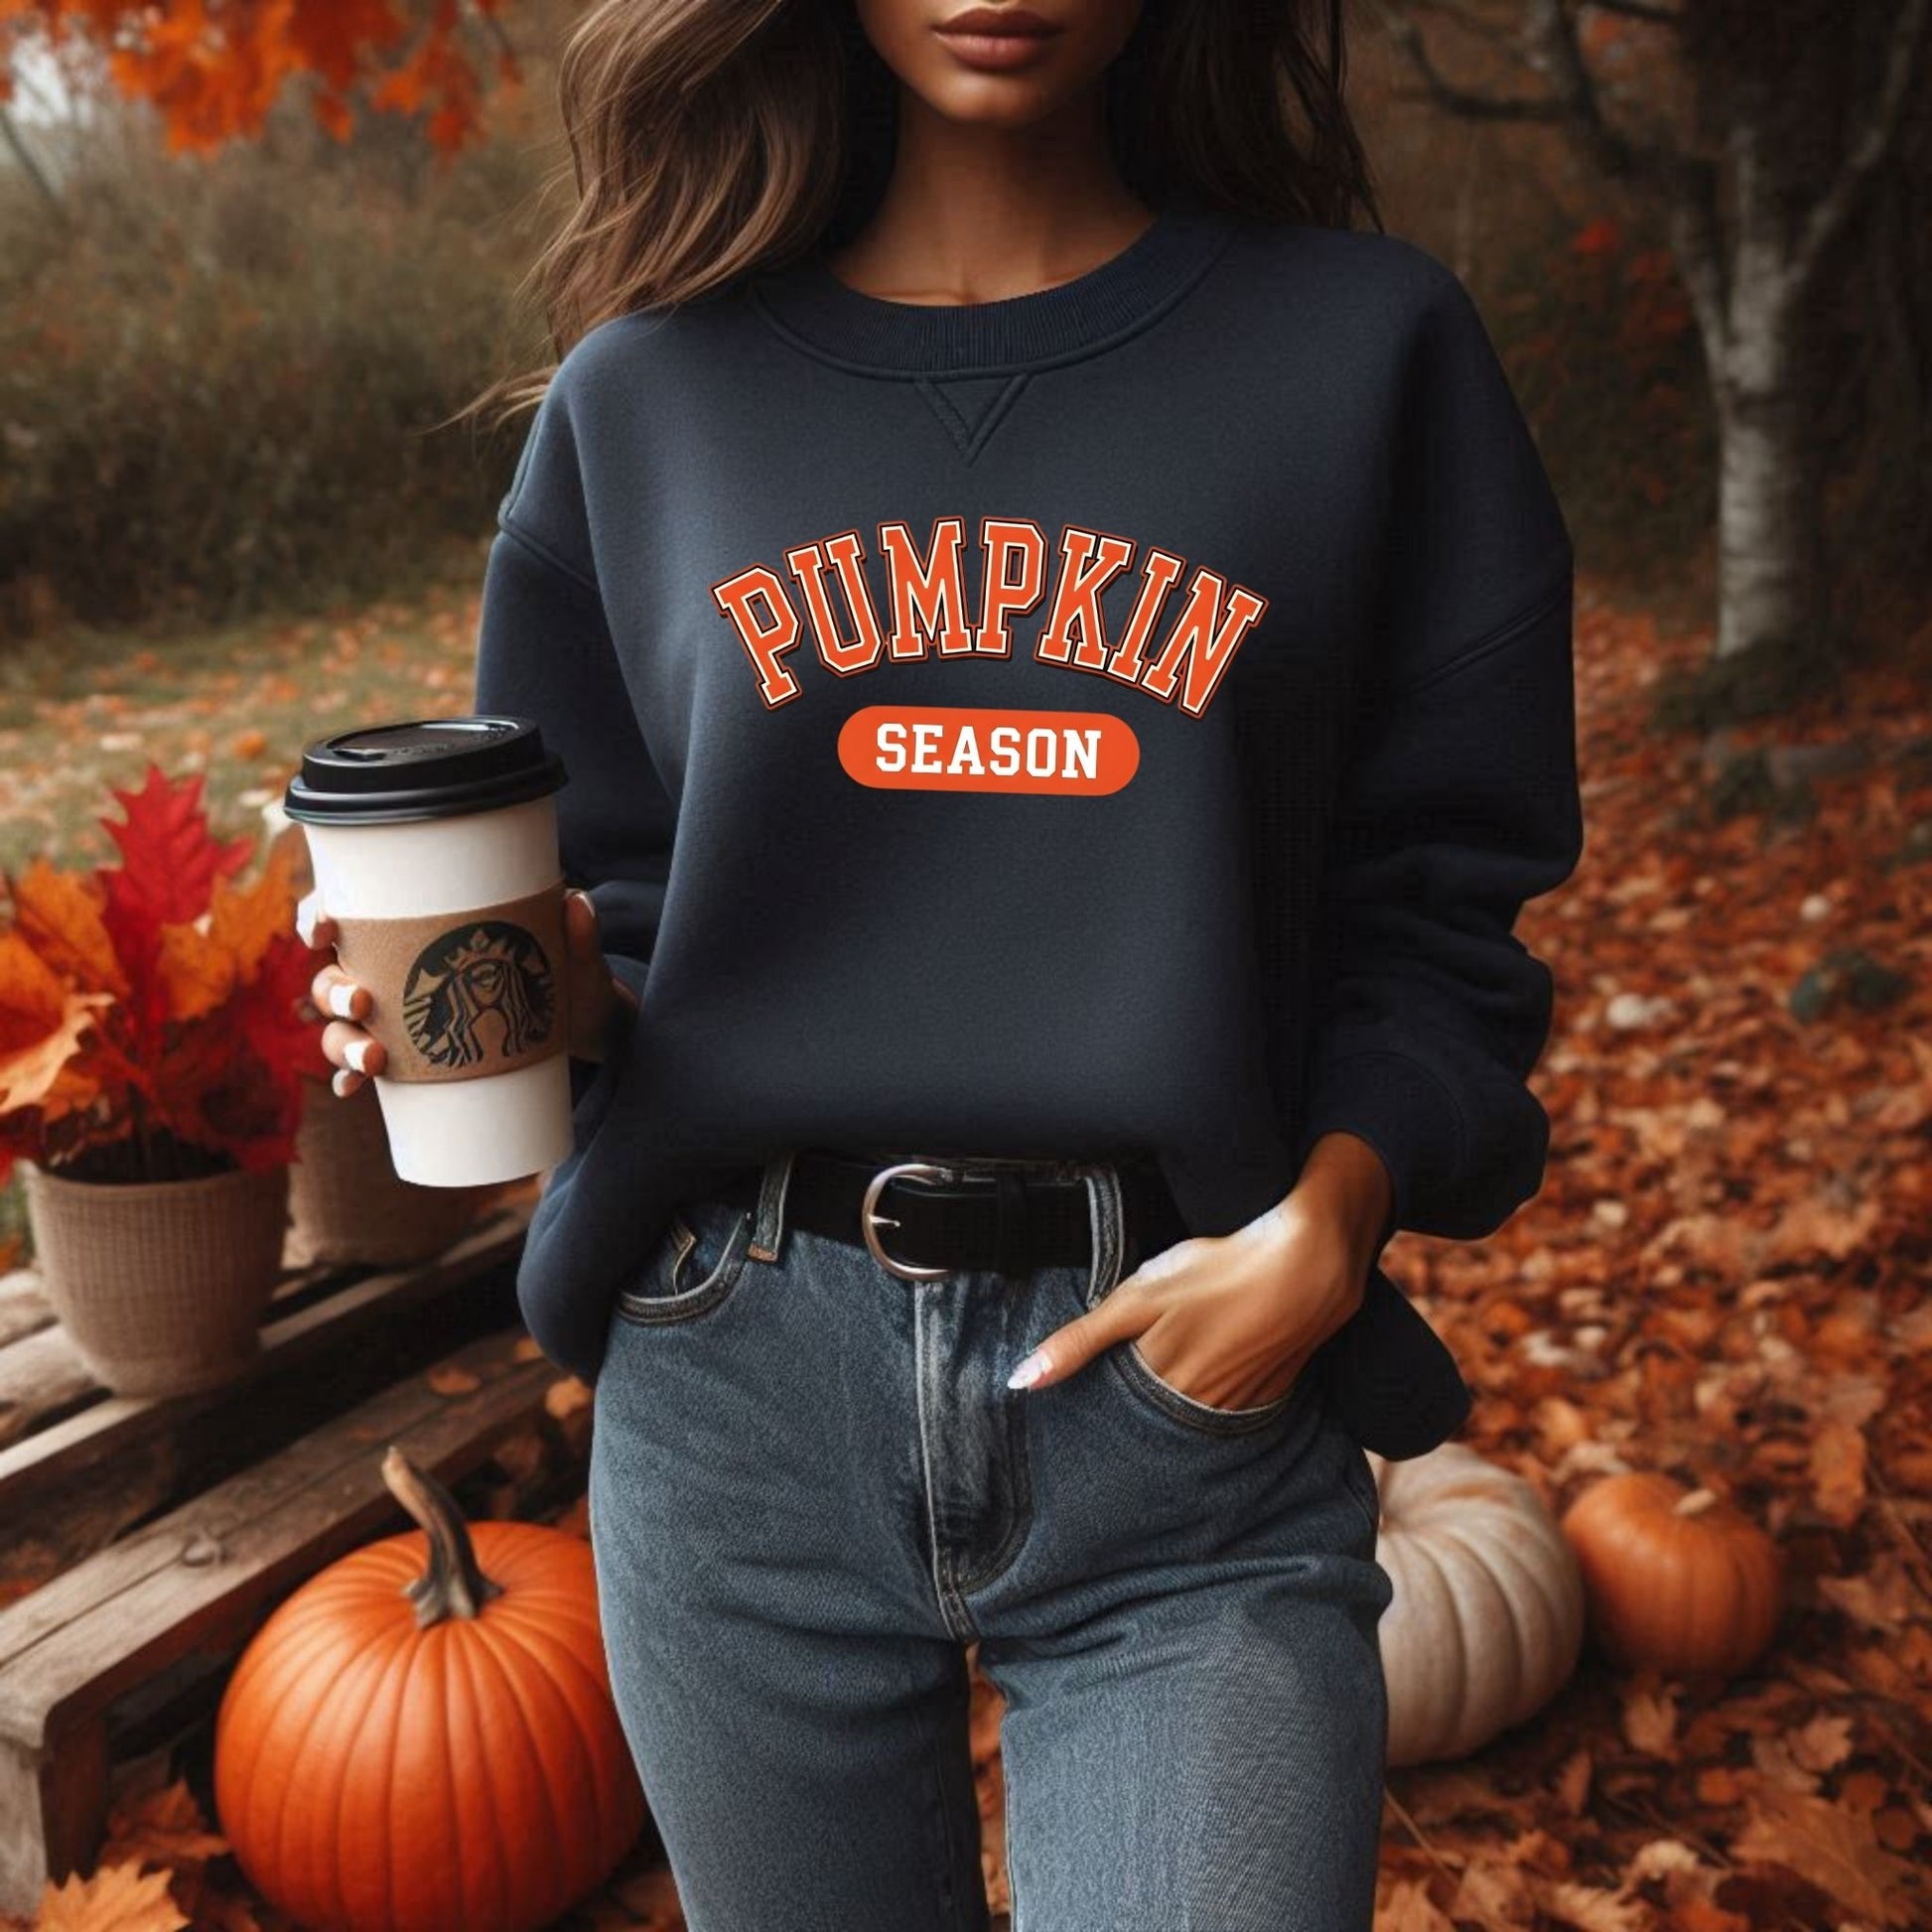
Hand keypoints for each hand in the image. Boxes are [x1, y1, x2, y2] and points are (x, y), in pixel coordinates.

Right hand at [300, 887, 635, 1097]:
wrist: (579, 1027)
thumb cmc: (566, 976)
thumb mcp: (574, 957)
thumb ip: (577, 933)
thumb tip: (577, 902)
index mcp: (415, 931)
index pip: (348, 915)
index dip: (318, 917)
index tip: (325, 927)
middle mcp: (392, 972)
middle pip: (332, 977)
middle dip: (333, 992)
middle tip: (365, 1003)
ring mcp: (396, 1019)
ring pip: (339, 1027)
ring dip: (340, 1043)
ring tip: (374, 1060)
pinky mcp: (410, 1057)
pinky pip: (362, 1070)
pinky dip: (350, 1079)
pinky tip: (352, 1090)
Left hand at [1006, 1133, 1392, 1406]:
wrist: (1306, 1267)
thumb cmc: (1218, 1272)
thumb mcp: (1138, 1297)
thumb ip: (1080, 1341)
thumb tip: (1021, 1382)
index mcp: (1156, 1383)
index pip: (1112, 1413)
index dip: (1095, 1410)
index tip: (1079, 1414)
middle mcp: (1193, 1406)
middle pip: (1150, 1422)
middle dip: (1132, 1418)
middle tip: (1123, 1403)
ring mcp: (1232, 1406)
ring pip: (1188, 1420)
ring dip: (1173, 1411)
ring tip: (1173, 1377)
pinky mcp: (1264, 1397)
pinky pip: (1226, 1412)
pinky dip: (1214, 1399)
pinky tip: (1213, 1371)